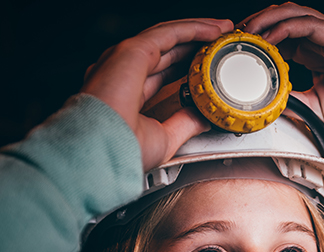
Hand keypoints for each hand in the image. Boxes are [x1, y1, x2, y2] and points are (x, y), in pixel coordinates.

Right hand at [81, 19, 232, 170]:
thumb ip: (183, 124)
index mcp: (126, 93)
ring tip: (222, 30)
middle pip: (167, 50)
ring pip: (168, 37)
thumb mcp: (163, 138)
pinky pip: (169, 33)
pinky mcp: (132, 51)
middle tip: (219, 43)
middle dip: (194, 44)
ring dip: (198, 31)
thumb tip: (201, 119)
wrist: (101, 150)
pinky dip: (194, 29)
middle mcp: (123, 72)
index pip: (162, 71)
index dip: (185, 66)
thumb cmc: (119, 151)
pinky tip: (214, 29)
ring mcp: (125, 60)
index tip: (206, 67)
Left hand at [241, 3, 323, 142]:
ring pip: (293, 13)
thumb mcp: (315, 105)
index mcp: (317, 49)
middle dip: (255, 22)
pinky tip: (268, 39)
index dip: (257, 35)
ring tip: (245, 33)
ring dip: (265, 20)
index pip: (281, 30)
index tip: (236, 49)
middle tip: (233, 37)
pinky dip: (285, 28)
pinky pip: (308, 24)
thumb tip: (267, 103)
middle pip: (283, 15)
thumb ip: (293, 99)